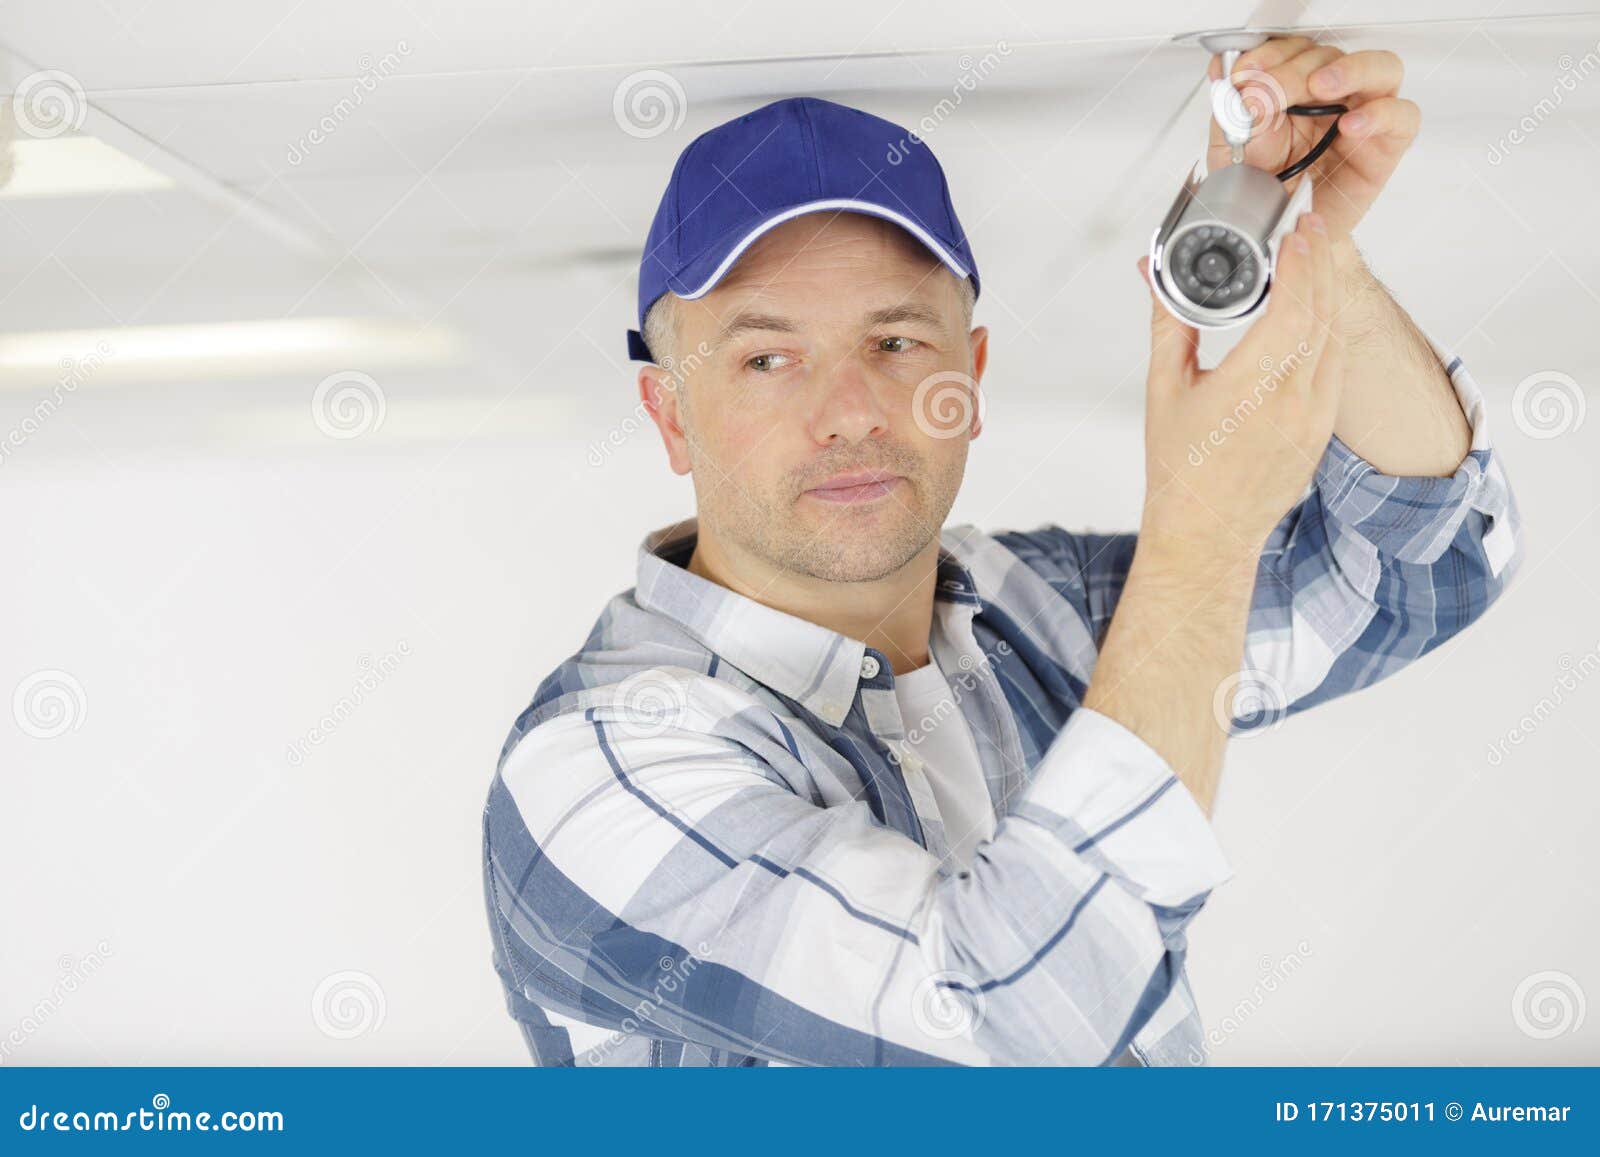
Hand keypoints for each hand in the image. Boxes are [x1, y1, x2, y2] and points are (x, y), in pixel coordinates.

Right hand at [1138, 212, 1344, 557]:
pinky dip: (1326, 330)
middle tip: (1312, 224)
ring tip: (1314, 256)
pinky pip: (1334, 366)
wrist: (1205, 532)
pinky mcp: (1323, 431)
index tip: (1297, 229)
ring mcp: (1315, 420)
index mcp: (1250, 392)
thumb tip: (1155, 271)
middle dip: (1320, 263)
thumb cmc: (1178, 467)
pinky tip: (1315, 309)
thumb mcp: (1165, 390)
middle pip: (1323, 315)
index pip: (1295, 310)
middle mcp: (1293, 404)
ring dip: (1327, 293)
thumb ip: (1169, 322)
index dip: (1302, 263)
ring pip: (1334, 339)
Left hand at [1206, 37, 1417, 244]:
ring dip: (1348, 71)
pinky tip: (1349, 125)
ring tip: (1318, 86)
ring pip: (1380, 68)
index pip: (1293, 49)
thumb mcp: (1234, 148)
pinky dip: (1380, 113)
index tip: (1245, 73)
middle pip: (1330, 57)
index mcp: (1295, 87)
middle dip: (1293, 71)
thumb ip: (1230, 109)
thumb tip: (1223, 70)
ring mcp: (1363, 115)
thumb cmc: (1263, 190)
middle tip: (1267, 94)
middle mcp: (1332, 95)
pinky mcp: (1386, 145)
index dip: (1269, 55)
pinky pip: (1402, 116)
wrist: (1279, 236)